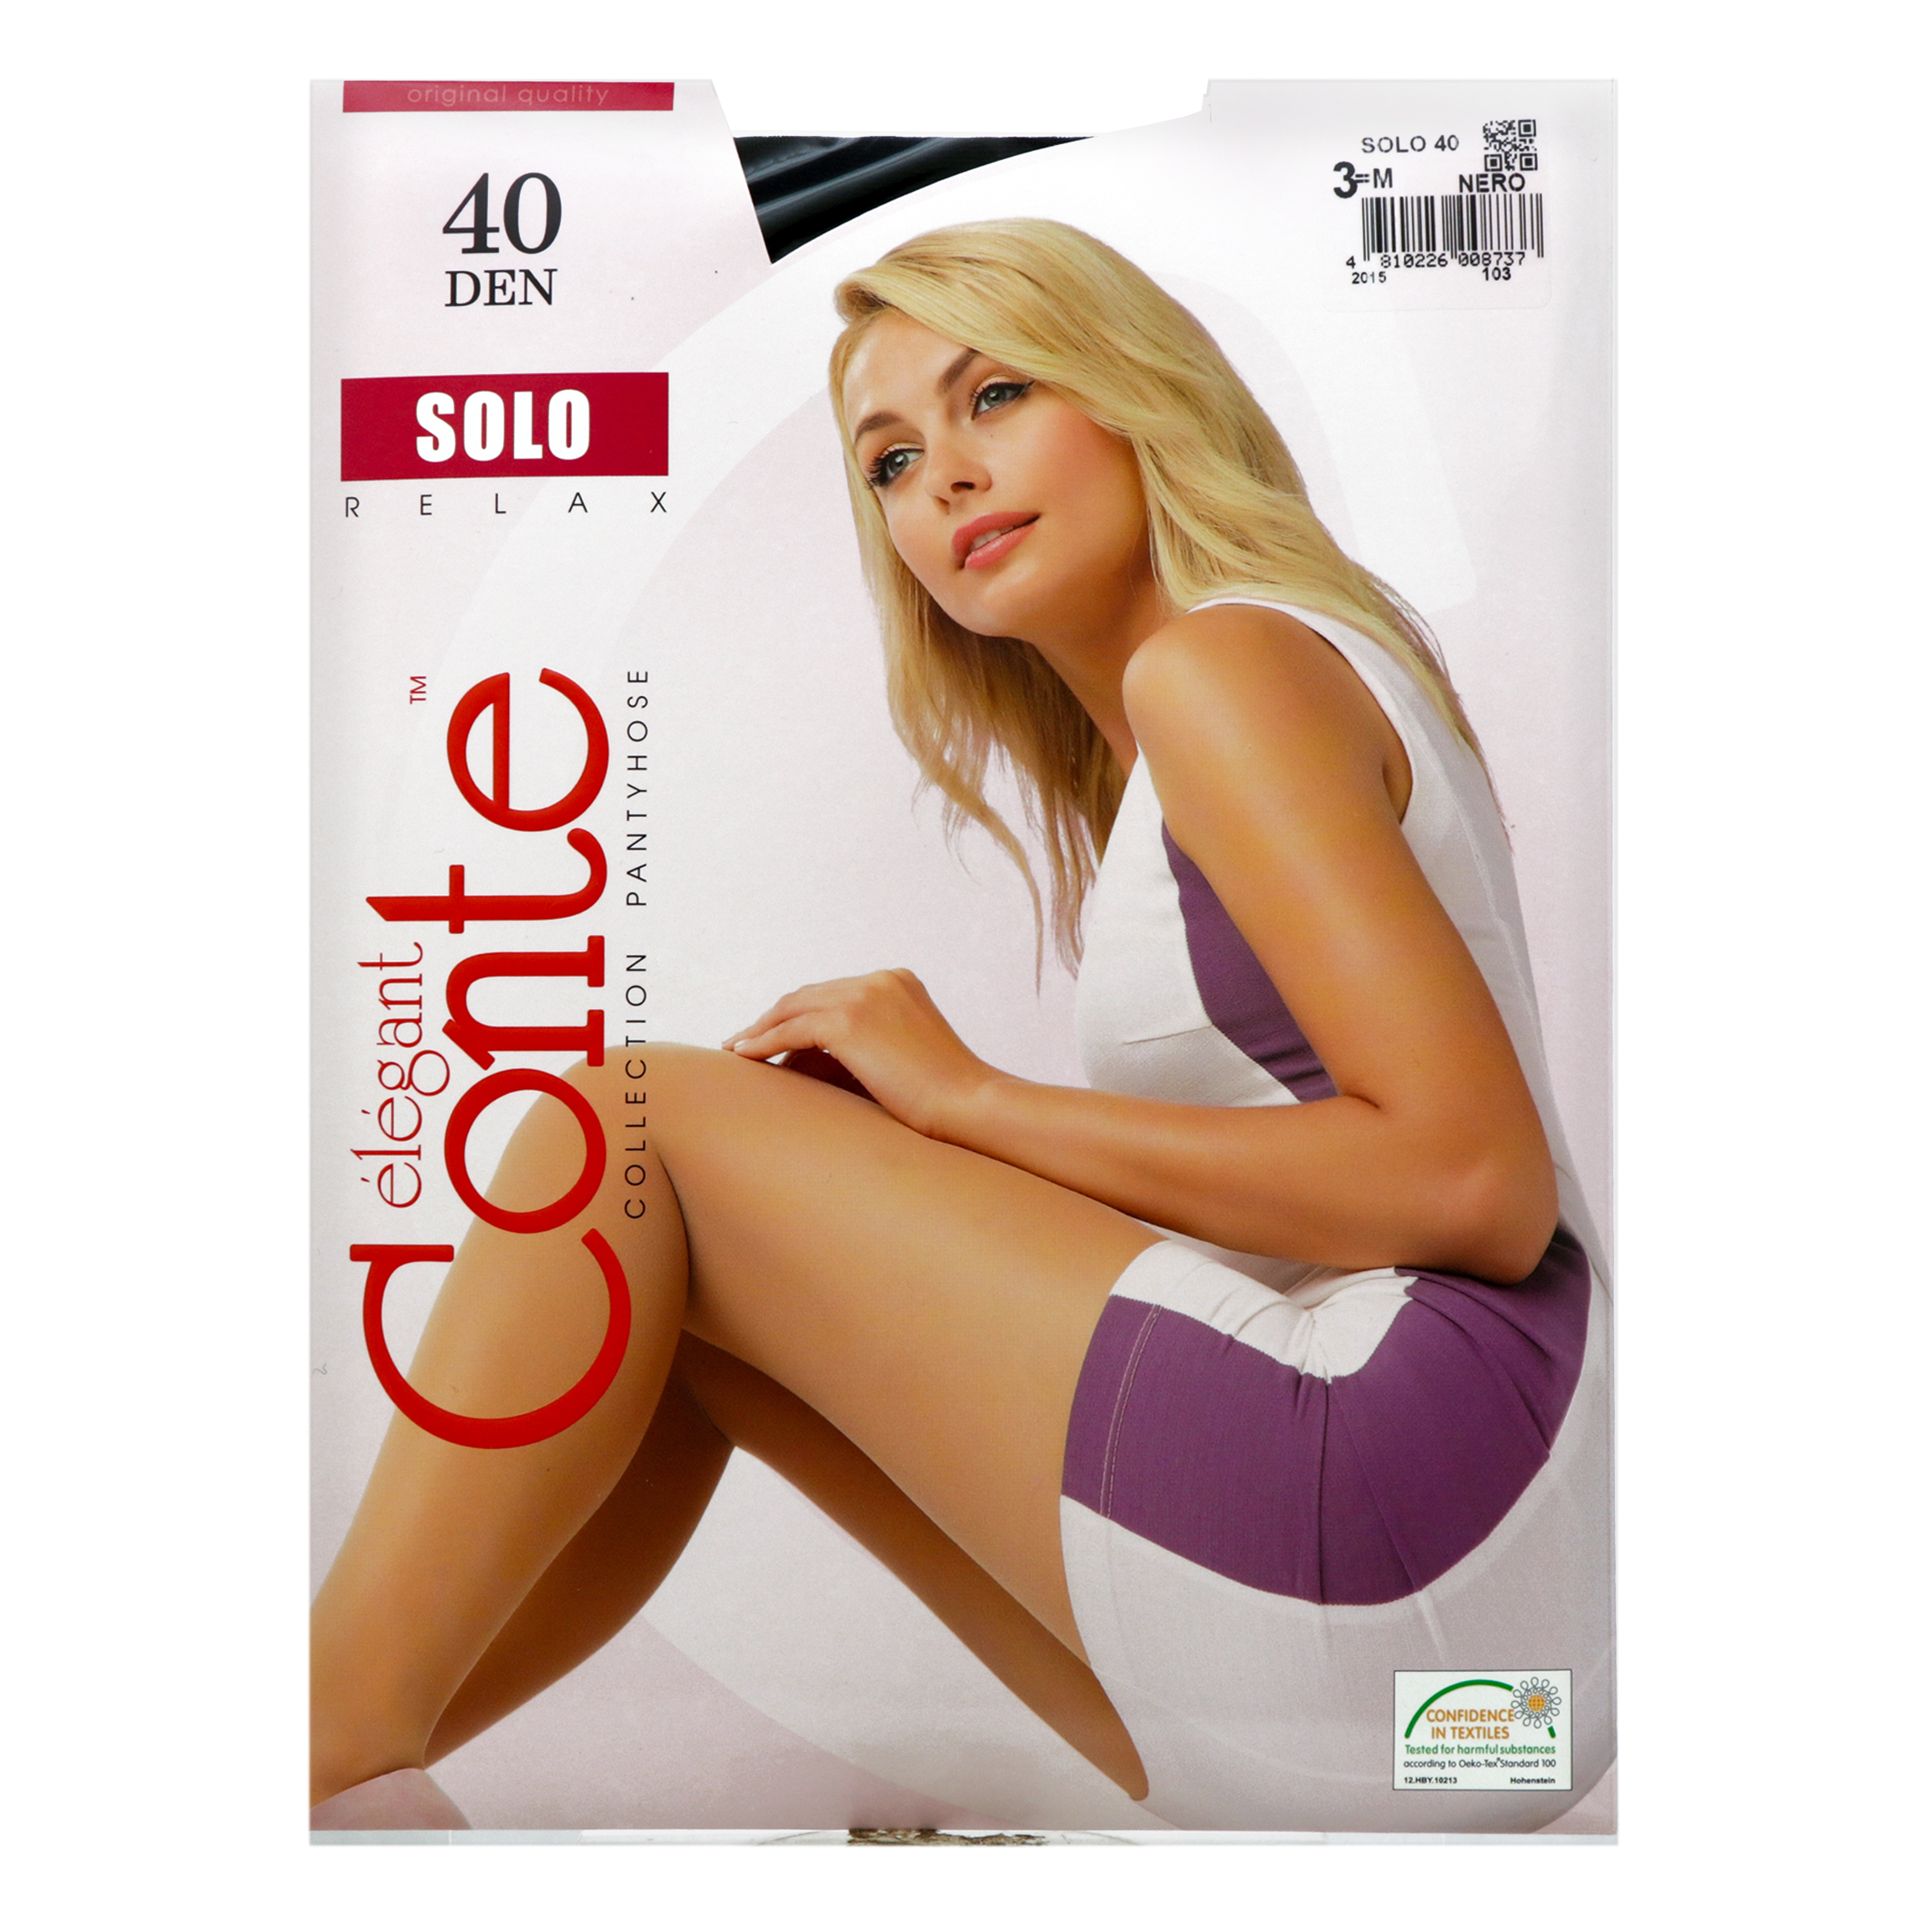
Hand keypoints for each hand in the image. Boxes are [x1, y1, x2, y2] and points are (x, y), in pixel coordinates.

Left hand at [723, 969, 994, 1139]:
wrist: (968, 1104)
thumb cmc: (943, 1096)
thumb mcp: (906, 1054)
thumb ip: (869, 1044)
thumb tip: (814, 1059)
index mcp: (898, 981)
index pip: (833, 993)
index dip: (799, 1013)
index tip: (774, 1032)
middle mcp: (880, 980)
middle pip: (808, 995)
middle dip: (773, 1018)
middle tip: (744, 1040)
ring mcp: (864, 996)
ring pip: (793, 1008)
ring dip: (760, 1029)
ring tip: (737, 1050)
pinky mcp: (849, 1021)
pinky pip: (791, 1030)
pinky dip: (763, 1042)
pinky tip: (745, 1057)